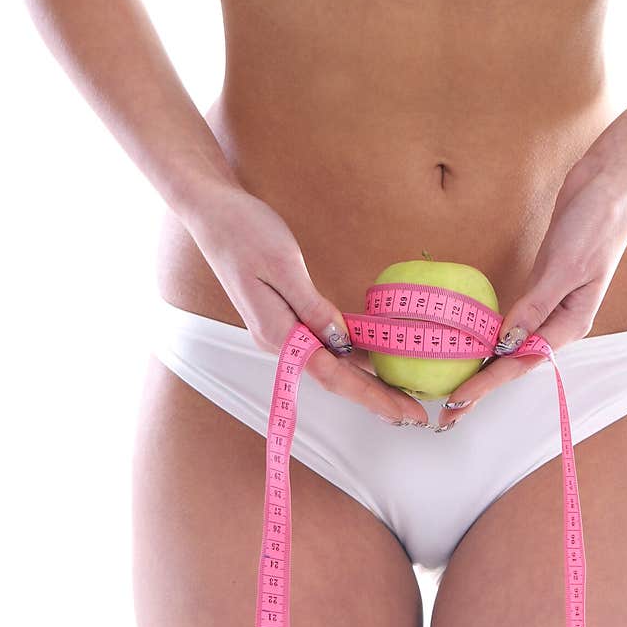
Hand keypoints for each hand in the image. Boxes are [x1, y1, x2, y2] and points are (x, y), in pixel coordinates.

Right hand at [181, 182, 429, 426]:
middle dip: (377, 398)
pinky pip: (324, 345)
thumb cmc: (244, 231)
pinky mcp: (285, 318)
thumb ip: (313, 308)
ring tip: (402, 396)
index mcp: (277, 333)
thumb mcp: (284, 265)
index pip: (333, 376)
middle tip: (416, 415)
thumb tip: (342, 341)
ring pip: (332, 365)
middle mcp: (279, 340)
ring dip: (367, 382)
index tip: (403, 412)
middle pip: (336, 378)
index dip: (372, 396)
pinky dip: (352, 356)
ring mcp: (281, 331)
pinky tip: (374, 360)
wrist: (211, 211)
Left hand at [436, 156, 626, 428]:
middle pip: (515, 362)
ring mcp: (549, 305)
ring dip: (484, 367)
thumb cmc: (594, 224)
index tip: (459, 398)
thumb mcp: (563, 267)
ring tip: (457, 389)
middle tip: (450, 410)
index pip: (521, 362)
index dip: (488, 382)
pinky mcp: (540, 286)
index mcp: (571, 324)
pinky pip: (512, 322)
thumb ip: (535, 307)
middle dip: (482, 386)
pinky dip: (491, 336)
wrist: (609, 184)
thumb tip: (506, 343)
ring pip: (512, 346)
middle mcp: (560, 322)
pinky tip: (473, 346)